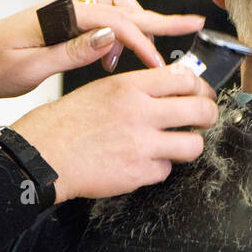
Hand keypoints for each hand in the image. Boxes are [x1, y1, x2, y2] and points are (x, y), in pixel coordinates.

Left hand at [0, 0, 205, 98]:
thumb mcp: (30, 67)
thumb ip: (72, 51)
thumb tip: (111, 37)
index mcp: (61, 16)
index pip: (116, 23)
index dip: (142, 44)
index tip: (160, 66)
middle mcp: (68, 9)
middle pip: (125, 7)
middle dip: (160, 20)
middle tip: (193, 25)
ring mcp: (67, 14)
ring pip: (117, 9)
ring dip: (135, 28)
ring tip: (142, 56)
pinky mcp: (65, 24)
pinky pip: (103, 21)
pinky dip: (117, 35)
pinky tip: (112, 60)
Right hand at [11, 64, 216, 202]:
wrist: (43, 156)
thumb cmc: (65, 122)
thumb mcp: (102, 89)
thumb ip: (138, 88)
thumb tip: (172, 89)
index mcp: (130, 86)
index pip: (185, 78)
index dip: (200, 87)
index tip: (201, 94)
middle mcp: (140, 112)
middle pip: (201, 110)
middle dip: (209, 115)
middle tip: (204, 119)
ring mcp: (141, 144)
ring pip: (193, 145)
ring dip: (189, 145)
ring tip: (178, 144)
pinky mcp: (138, 173)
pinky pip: (167, 170)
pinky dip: (159, 167)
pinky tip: (144, 161)